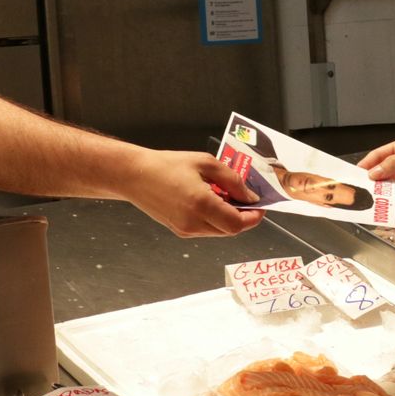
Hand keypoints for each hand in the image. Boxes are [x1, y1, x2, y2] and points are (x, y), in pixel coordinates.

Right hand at [130, 150, 264, 236]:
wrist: (135, 175)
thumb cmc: (169, 164)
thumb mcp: (206, 163)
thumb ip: (233, 180)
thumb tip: (250, 197)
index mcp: (202, 204)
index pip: (238, 224)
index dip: (253, 217)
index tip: (260, 206)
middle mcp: (193, 223)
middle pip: (230, 231)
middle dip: (244, 218)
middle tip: (246, 200)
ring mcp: (185, 230)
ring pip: (219, 232)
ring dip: (229, 219)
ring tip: (227, 197)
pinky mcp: (179, 231)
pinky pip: (206, 230)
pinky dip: (216, 219)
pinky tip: (212, 201)